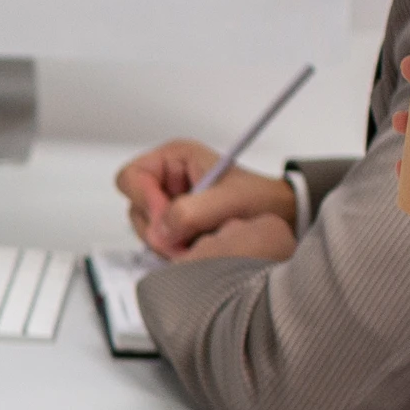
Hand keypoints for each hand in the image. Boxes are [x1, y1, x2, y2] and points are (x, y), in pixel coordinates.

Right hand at [117, 137, 288, 258]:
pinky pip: (156, 242)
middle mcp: (166, 179)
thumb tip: (160, 231)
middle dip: (157, 227)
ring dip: (165, 242)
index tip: (167, 219)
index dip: (144, 200)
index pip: (131, 177)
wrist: (278, 216)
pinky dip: (171, 250)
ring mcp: (167, 204)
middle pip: (135, 206)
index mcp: (174, 159)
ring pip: (144, 227)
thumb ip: (192, 212)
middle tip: (185, 239)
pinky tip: (194, 248)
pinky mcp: (172, 226)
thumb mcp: (229, 199)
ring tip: (196, 244)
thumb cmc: (259, 198)